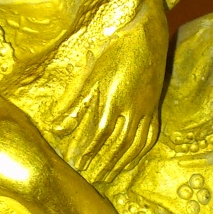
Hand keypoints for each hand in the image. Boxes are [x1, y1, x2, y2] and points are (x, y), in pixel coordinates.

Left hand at [52, 28, 162, 183]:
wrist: (147, 36)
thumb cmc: (114, 52)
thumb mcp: (92, 76)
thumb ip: (76, 105)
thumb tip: (57, 130)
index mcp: (114, 99)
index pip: (100, 134)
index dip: (88, 151)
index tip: (77, 164)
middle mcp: (133, 108)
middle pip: (119, 144)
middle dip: (104, 163)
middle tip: (92, 177)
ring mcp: (147, 109)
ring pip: (136, 143)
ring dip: (122, 162)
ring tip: (110, 175)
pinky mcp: (155, 106)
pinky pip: (150, 135)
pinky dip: (140, 151)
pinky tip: (132, 159)